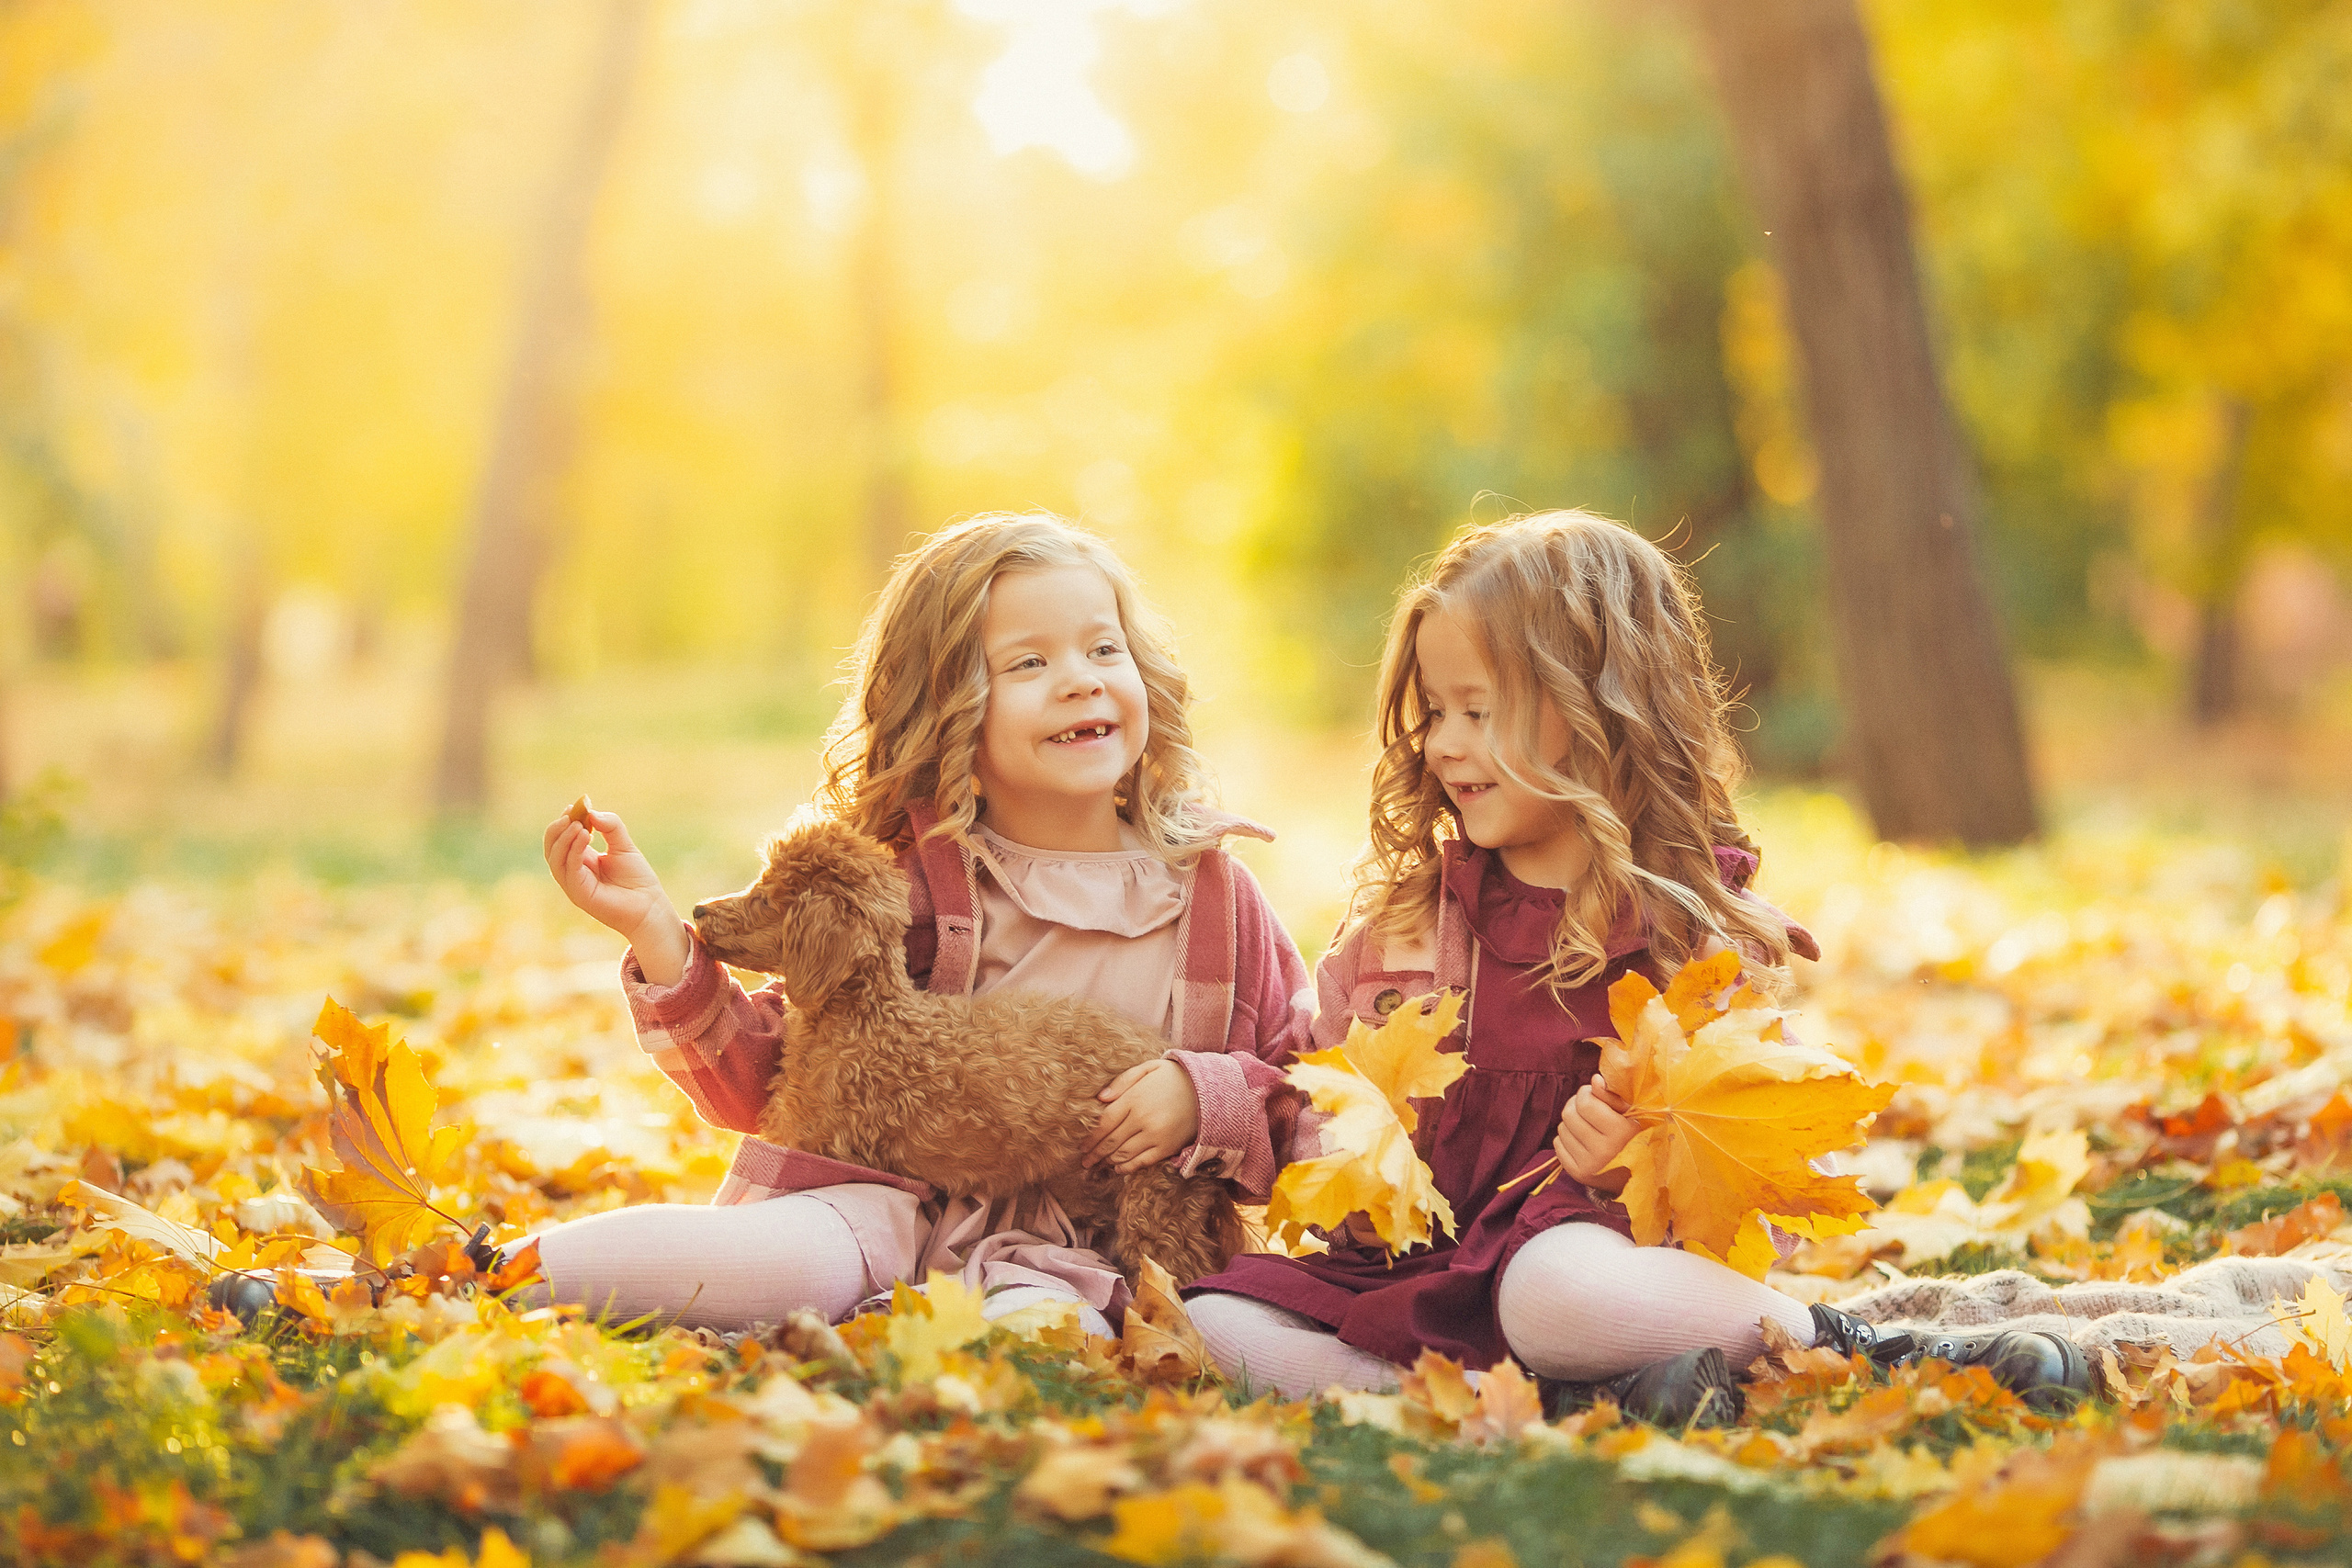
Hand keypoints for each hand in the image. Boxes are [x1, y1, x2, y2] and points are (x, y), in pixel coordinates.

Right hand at [542, 801, 688, 983]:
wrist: (650, 906)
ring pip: (555, 859)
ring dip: (563, 838)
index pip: (561, 839)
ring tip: (577, 823)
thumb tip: (591, 811)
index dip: (565, 821)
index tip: (575, 805)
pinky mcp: (579, 894)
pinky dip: (573, 850)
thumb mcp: (624, 845)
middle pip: (552, 848)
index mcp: (580, 860)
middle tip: (570, 812)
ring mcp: (574, 884)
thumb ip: (610, 826)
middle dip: (557, 828)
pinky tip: (584, 834)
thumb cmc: (637, 879)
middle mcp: (573, 872)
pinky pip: (569, 869)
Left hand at [1083, 1059, 1200, 1173]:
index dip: (1091, 1136)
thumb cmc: (1174, 1076)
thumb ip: (1123, 1081)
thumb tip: (1100, 1098)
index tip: (1082, 1145)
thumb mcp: (1148, 1068)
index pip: (1104, 1122)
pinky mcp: (1167, 1147)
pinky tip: (1118, 1169)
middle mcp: (1143, 1119)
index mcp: (1135, 1098)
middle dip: (1095, 1153)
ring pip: (1124, 1154)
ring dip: (1108, 1161)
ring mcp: (1156, 1135)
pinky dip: (1128, 1168)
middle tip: (1084, 1161)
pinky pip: (1143, 1162)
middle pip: (1111, 1141)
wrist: (1209, 1090)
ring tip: (1098, 1165)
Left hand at [1554, 1075, 1635, 1192]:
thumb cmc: (1634, 1137)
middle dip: (1576, 1106)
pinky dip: (1567, 1140)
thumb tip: (1595, 1080)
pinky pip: (1557, 1145)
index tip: (1594, 1095)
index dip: (1586, 1093)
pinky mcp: (1578, 1174)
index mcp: (1621, 1132)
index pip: (1585, 1102)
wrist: (1637, 1175)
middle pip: (1569, 1114)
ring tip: (1588, 1127)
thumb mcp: (1631, 1113)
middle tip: (1589, 1109)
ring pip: (1562, 1128)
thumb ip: (1612, 1095)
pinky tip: (1582, 1142)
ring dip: (1572, 1123)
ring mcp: (1590, 1165)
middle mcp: (1604, 1151)